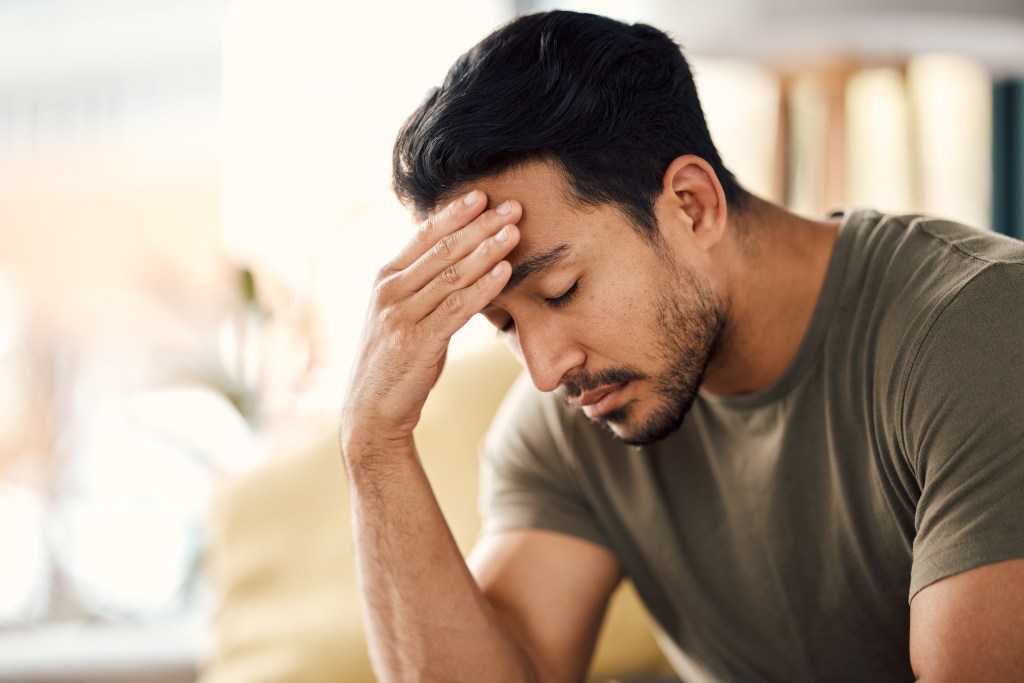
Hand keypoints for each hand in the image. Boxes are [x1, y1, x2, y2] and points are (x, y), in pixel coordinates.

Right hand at [340, 190, 521, 454]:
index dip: (455, 213)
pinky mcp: (416, 342)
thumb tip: (458, 259)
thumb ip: (423, 286)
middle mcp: (390, 291)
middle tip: (512, 206)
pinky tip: (504, 271)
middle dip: (480, 225)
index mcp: (386, 279)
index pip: (424, 236)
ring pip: (452, 275)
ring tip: (514, 232)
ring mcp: (401, 316)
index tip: (483, 195)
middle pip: (442, 249)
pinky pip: (456, 308)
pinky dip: (483, 287)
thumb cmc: (395, 359)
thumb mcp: (402, 314)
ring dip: (487, 250)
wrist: (372, 410)